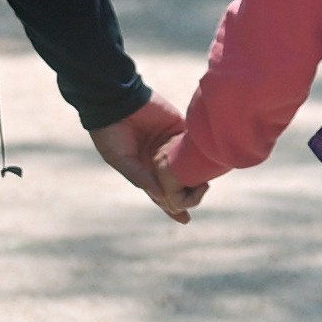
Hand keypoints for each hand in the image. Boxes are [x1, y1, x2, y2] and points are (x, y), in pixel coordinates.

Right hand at [94, 98, 199, 218]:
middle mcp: (159, 161)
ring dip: (198, 176)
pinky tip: (210, 163)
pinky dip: (201, 152)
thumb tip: (160, 195)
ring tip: (204, 185)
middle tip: (198, 195)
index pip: (161, 194)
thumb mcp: (120, 158)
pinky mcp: (179, 128)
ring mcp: (170, 145)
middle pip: (179, 183)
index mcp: (144, 171)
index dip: (172, 208)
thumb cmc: (111, 132)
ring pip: (189, 166)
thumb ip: (139, 176)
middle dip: (189, 194)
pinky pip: (193, 143)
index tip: (185, 220)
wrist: (116, 100)